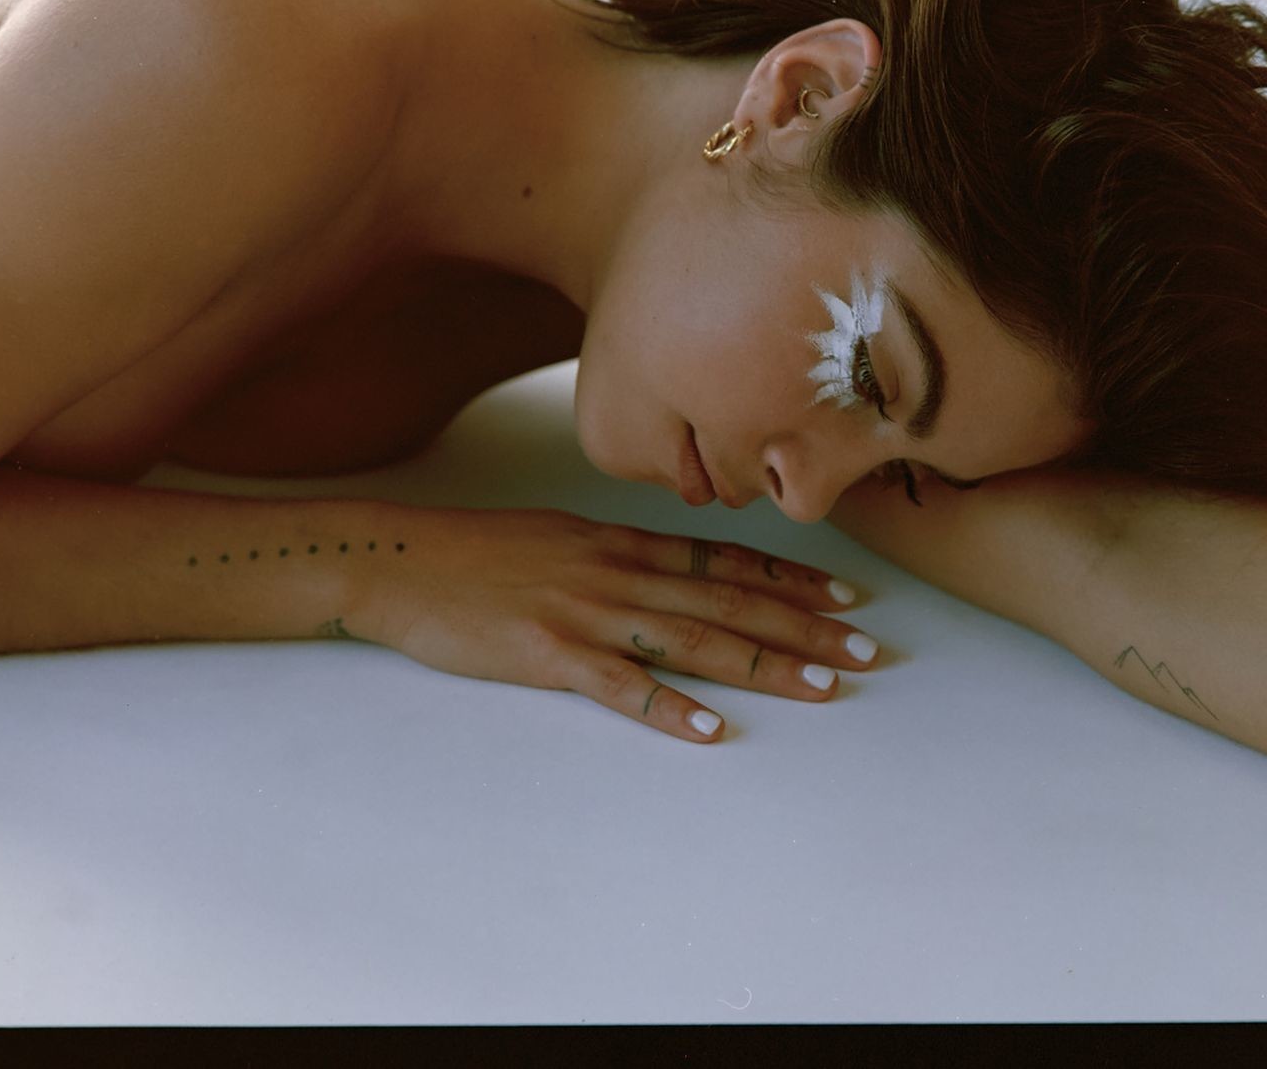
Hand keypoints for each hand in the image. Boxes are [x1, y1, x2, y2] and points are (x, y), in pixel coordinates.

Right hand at [371, 507, 876, 740]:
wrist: (400, 559)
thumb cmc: (474, 554)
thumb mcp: (558, 537)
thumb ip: (616, 555)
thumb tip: (666, 571)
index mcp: (621, 543)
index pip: (724, 561)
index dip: (790, 580)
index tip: (846, 595)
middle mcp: (618, 571)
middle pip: (729, 601)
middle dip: (805, 626)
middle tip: (866, 648)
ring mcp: (586, 612)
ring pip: (694, 639)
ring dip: (765, 665)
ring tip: (824, 686)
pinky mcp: (548, 652)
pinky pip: (620, 685)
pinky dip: (668, 707)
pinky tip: (710, 729)